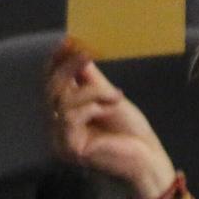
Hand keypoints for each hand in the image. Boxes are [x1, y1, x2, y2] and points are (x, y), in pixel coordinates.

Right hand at [45, 39, 176, 198]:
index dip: (56, 63)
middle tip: (86, 53)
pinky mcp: (69, 148)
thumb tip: (78, 52)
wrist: (148, 157)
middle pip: (49, 91)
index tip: (67, 41)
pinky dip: (92, 105)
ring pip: (61, 102)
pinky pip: (71, 117)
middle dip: (67, 68)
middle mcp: (56, 128)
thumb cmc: (130, 131)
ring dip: (91, 91)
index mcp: (63, 115)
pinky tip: (110, 106)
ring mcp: (60, 140)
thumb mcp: (108, 97)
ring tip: (115, 94)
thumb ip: (91, 79)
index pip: (50, 85)